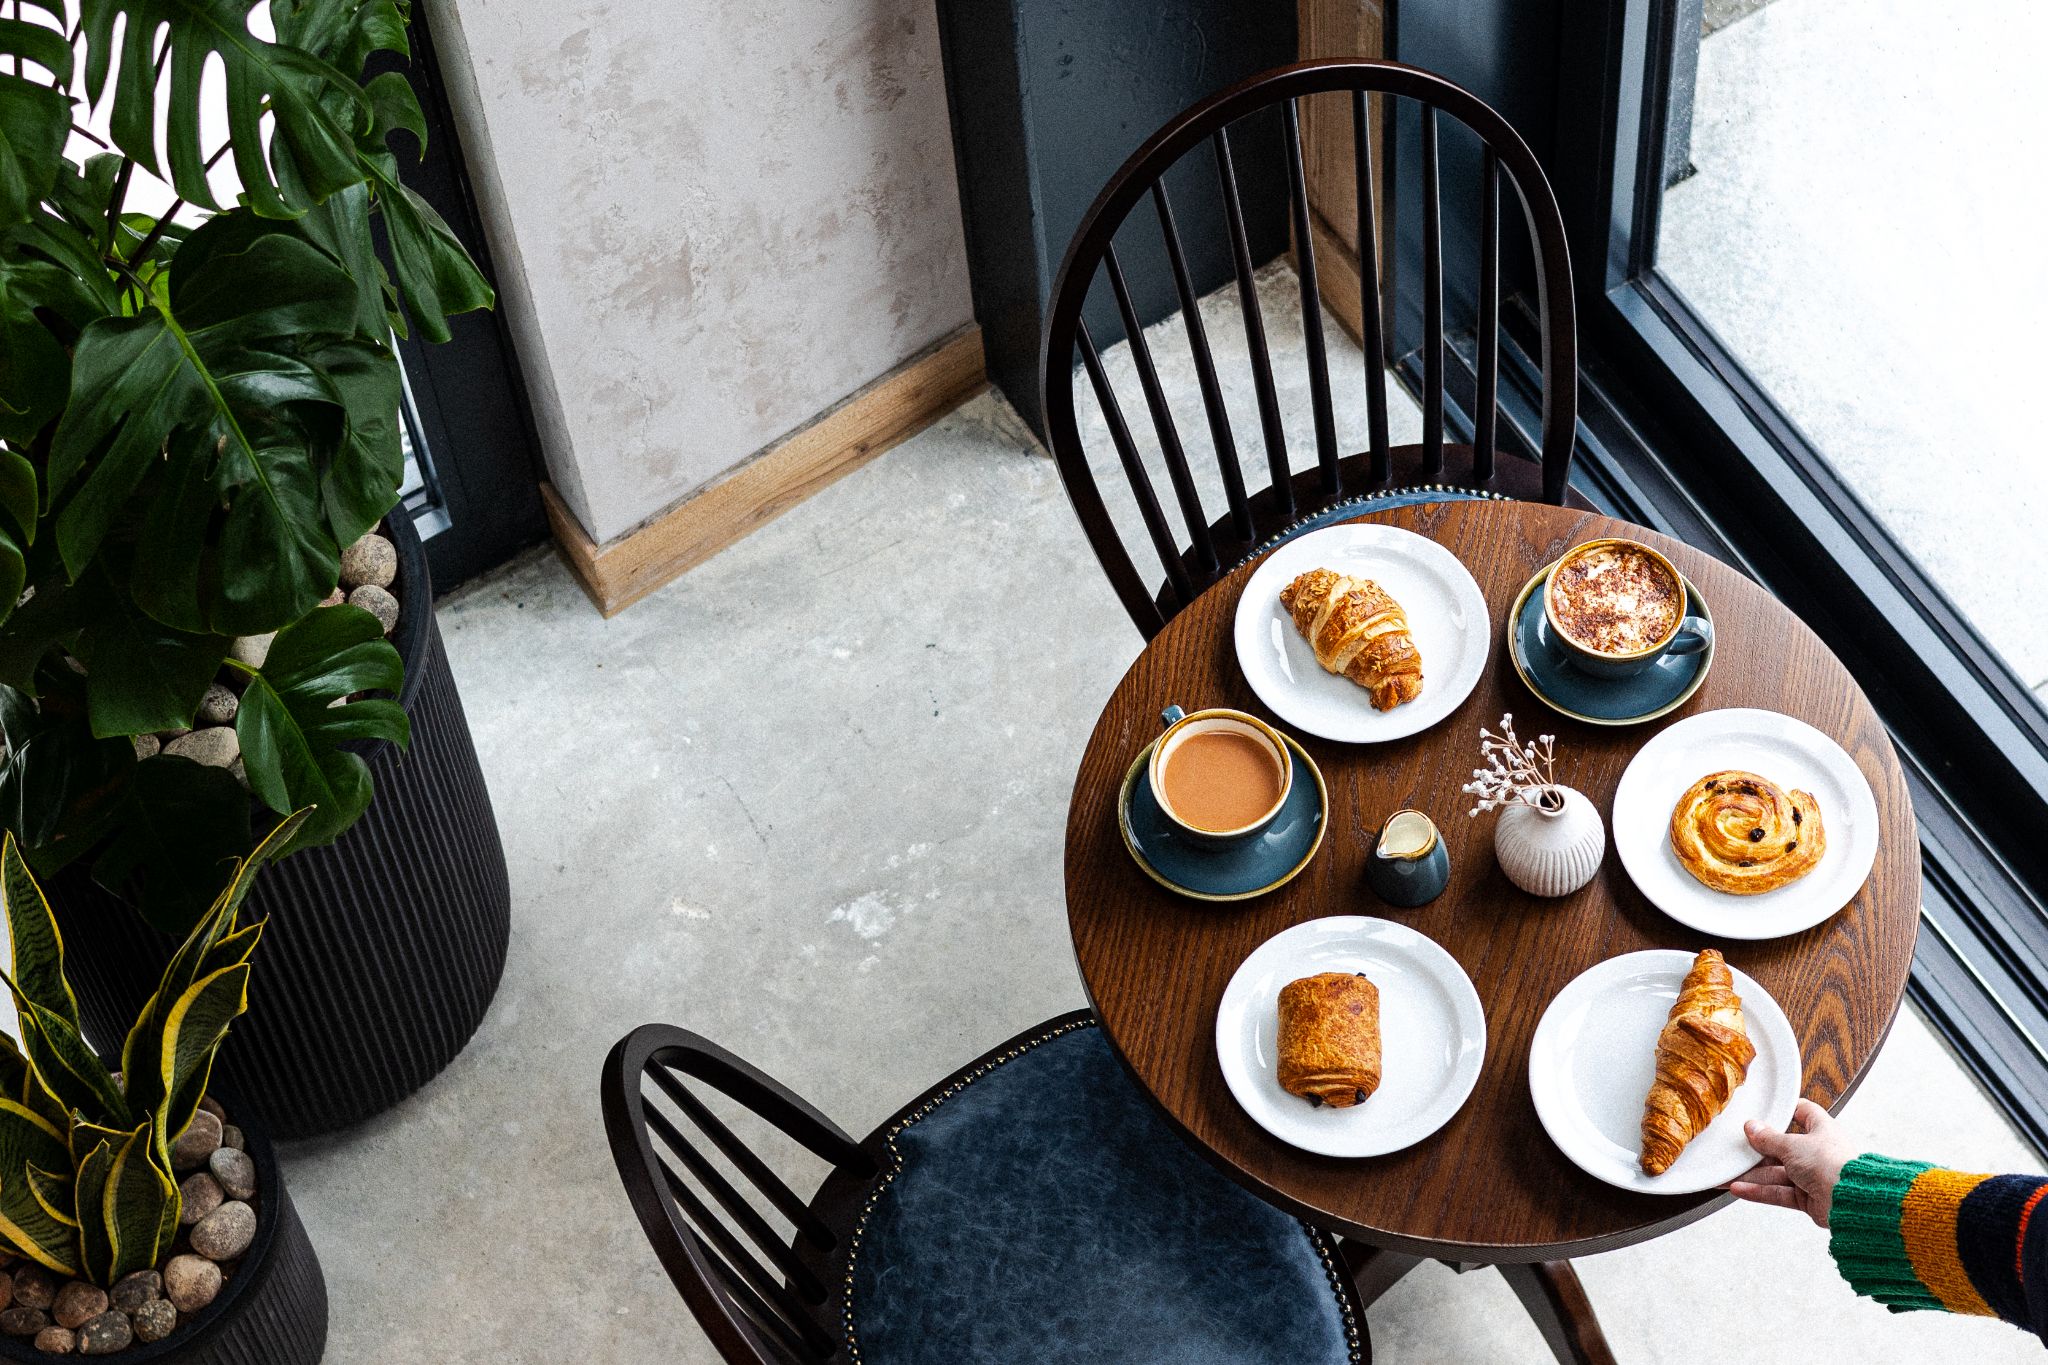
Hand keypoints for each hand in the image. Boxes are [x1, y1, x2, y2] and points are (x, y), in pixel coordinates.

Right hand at [1726, 1098, 1856, 1227]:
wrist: (1851, 1202)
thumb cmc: (1831, 1164)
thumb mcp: (1792, 1144)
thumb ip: (1769, 1139)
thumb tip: (1752, 1127)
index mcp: (1821, 1130)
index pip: (1803, 1113)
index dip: (1785, 1111)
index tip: (1764, 1111)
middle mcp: (1818, 1152)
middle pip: (1782, 1148)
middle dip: (1758, 1152)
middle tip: (1735, 1150)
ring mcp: (1813, 1176)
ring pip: (1777, 1173)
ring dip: (1753, 1175)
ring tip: (1728, 1175)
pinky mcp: (1808, 1198)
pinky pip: (1780, 1192)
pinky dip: (1760, 1191)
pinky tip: (1740, 1189)